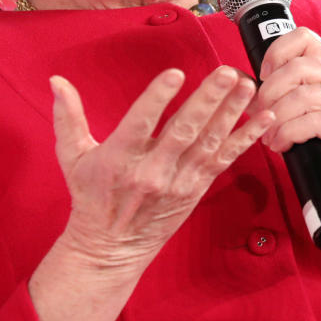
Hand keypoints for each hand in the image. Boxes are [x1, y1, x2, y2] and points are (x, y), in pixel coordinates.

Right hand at [50, 66, 274, 272]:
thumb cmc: (91, 196)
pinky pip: (225, 160)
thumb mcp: (72, 156)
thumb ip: (68, 116)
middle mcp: (152, 170)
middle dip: (208, 100)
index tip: (175, 74)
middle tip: (226, 73)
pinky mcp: (196, 188)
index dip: (158, 98)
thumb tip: (56, 80)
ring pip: (209, 142)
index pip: (141, 122)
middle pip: (184, 130)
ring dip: (232, 112)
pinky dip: (246, 138)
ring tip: (247, 86)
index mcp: (120, 157)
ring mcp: (178, 181)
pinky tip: (264, 118)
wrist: (110, 247)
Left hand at [251, 29, 320, 262]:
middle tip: (260, 116)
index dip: (276, 53)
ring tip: (270, 137)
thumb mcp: (307, 107)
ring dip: (277, 120)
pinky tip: (282, 145)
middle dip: (269, 94)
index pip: (303, 38)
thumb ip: (285, 89)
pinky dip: (289, 134)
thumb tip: (246, 84)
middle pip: (297, 68)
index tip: (263, 77)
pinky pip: (310, 121)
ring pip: (300, 96)